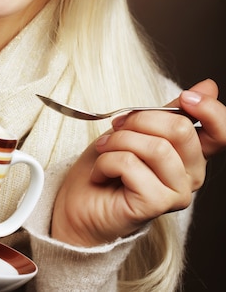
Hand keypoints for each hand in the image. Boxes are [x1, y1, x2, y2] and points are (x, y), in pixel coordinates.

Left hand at [51, 79, 225, 247]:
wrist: (80, 203)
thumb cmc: (108, 164)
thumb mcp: (140, 127)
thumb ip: (172, 110)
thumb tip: (209, 86)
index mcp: (191, 152)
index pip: (221, 131)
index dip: (210, 110)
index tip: (186, 97)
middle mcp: (192, 174)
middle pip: (180, 129)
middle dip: (138, 120)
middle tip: (116, 128)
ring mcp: (177, 192)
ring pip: (155, 147)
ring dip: (118, 141)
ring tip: (104, 150)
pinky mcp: (156, 204)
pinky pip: (131, 164)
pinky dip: (107, 161)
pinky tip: (101, 172)